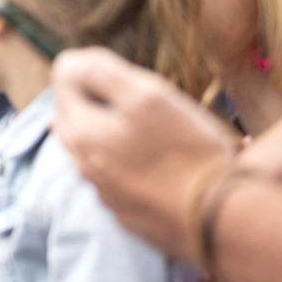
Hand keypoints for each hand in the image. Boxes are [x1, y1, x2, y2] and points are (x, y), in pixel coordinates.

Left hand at [52, 48, 236, 263]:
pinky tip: (152, 161)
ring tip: (138, 123)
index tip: (118, 67)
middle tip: (125, 91)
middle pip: (72, 119)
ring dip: (104, 132)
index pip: (65, 83)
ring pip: (90, 151)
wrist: (216, 219)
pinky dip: (122, 163)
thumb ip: (100, 74)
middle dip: (89, 98)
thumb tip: (66, 63)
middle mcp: (85, 165)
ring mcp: (104, 193)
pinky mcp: (126, 213)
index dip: (88, 67)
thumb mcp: (147, 96)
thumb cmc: (185, 151)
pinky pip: (114, 179)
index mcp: (83, 133)